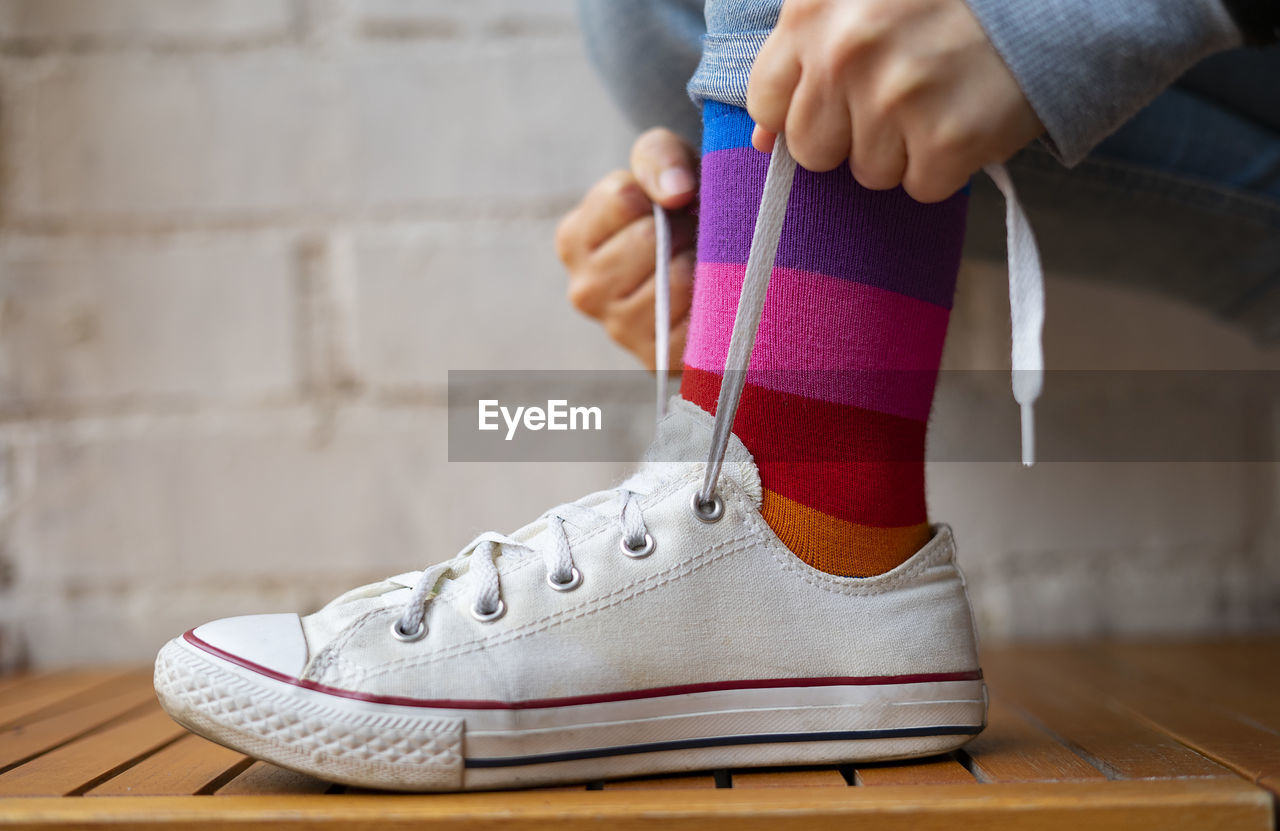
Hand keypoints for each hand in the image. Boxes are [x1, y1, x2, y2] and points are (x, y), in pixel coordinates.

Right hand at [556, 128, 696, 371]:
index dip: (660, 193)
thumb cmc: (680, 215)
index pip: (623, 197)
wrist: (710, 277)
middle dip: (682, 229)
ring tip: (698, 264)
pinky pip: (697, 320)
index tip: (668, 205)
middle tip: (689, 237)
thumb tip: (675, 192)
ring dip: (702, 263)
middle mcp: (585, 289)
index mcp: (573, 240)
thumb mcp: (665, 167)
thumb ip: (659, 157)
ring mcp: (619, 329)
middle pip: (649, 238)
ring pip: (677, 278)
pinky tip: (708, 297)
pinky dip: (714, 301)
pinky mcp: (657, 359)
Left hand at [747, 0, 1043, 202]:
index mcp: (812, 8)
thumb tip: (763, 139)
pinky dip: (948, 163)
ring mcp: (895, 97)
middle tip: (901, 94)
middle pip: (812, 149)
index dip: (801, 111)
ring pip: (868, 172)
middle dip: (851, 134)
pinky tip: (970, 112)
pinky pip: (922, 186)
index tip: (837, 102)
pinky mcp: (947, 138)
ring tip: (943, 93)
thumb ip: (807, 50)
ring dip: (905, 147)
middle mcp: (843, 52)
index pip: (766, 101)